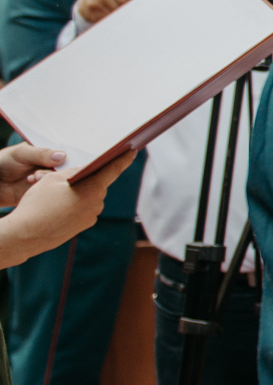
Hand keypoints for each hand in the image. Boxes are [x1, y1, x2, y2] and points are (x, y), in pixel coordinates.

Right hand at [0, 153, 132, 267]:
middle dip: (85, 178)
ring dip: (77, 193)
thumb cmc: (38, 204)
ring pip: (88, 197)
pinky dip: (73, 204)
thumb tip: (85, 170)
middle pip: (96, 184)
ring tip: (55, 194)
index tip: (133, 150)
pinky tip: (57, 206)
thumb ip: (72, 172)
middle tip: (66, 176)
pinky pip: (82, 209)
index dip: (124, 159)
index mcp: (93, 189)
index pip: (113, 169)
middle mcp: (98, 204)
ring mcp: (91, 217)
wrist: (26, 235)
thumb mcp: (52, 179)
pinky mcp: (83, 226)